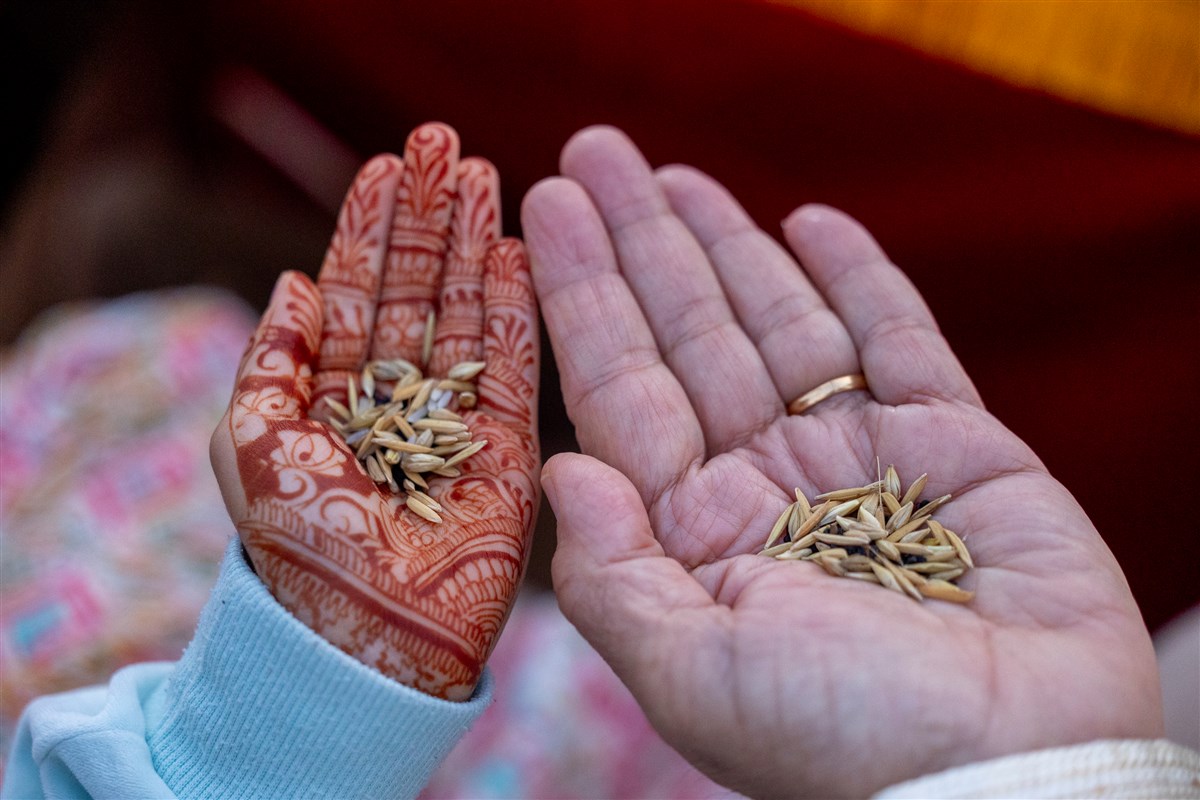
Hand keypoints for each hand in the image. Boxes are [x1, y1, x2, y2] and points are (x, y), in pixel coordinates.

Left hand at [211, 123, 538, 700]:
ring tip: (484, 176)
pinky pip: (517, 369)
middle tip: (444, 142)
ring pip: (470, 316)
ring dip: (476, 244)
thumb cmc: (298, 552)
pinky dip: (518, 311)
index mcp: (337, 398)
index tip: (384, 165)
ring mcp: (459, 424)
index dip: (370, 229)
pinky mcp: (509, 454)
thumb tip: (294, 282)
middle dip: (430, 217)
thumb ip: (269, 362)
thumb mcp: (252, 446)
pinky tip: (517, 253)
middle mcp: (402, 402)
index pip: (359, 294)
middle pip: (420, 291)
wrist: (363, 640)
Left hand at [522, 127, 1161, 796]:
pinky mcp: (954, 445)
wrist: (1011, 775)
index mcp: (696, 537)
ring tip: (672, 175)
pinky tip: (809, 222)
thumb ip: (614, 575)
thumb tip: (564, 468)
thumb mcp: (691, 675)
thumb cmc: (846, 743)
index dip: (580, 298)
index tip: (542, 212)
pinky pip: (900, 342)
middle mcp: (766, 488)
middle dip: (639, 244)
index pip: (620, 391)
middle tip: (593, 151)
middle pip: (687, 338)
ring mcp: (857, 460)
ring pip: (778, 325)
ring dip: (726, 245)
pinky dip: (861, 280)